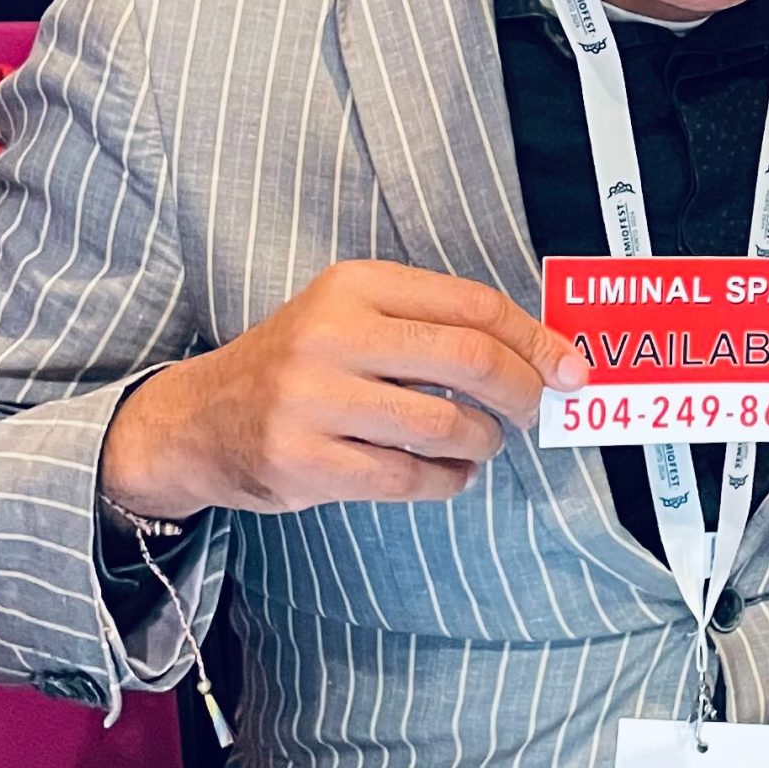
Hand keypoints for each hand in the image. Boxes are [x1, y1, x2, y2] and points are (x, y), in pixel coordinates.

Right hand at [100, 260, 592, 520]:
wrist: (197, 420)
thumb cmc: (301, 366)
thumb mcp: (356, 317)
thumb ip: (438, 325)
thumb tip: (545, 355)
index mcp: (356, 286)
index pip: (475, 307)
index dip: (536, 340)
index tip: (571, 369)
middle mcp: (333, 335)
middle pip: (471, 361)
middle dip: (523, 392)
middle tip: (534, 411)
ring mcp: (313, 400)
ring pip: (446, 426)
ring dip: (484, 441)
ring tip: (481, 441)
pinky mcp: (303, 462)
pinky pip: (409, 478)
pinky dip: (449, 480)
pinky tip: (450, 472)